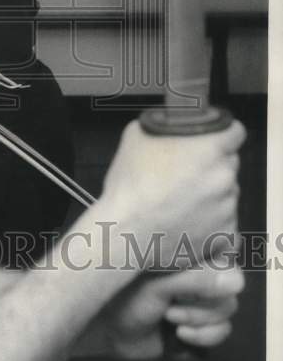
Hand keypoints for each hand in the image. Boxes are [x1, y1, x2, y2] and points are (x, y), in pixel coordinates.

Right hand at [99, 119, 244, 266]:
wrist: (125, 233)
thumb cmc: (130, 186)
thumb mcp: (136, 135)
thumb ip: (165, 125)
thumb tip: (172, 125)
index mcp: (209, 149)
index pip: (236, 132)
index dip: (222, 133)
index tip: (212, 139)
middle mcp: (224, 178)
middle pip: (228, 164)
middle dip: (211, 165)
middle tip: (184, 173)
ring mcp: (227, 208)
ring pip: (226, 193)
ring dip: (210, 193)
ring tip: (179, 200)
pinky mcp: (224, 235)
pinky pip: (225, 222)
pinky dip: (211, 221)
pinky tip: (186, 219)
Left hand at [106, 263, 243, 359]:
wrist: (109, 330)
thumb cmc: (125, 296)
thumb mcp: (158, 286)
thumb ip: (196, 281)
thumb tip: (238, 282)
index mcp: (187, 252)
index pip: (224, 256)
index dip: (212, 277)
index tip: (185, 287)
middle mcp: (198, 271)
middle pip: (229, 287)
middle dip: (201, 305)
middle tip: (171, 306)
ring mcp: (201, 297)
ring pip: (228, 310)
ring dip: (199, 320)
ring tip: (169, 318)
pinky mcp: (201, 323)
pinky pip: (223, 330)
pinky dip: (204, 336)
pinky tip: (179, 336)